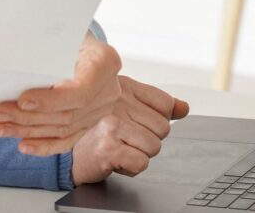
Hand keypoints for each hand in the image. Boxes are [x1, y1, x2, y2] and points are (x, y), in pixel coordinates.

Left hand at [0, 35, 121, 155]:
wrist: (79, 42)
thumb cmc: (66, 35)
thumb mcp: (59, 35)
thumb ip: (46, 50)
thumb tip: (14, 63)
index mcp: (105, 62)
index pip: (80, 90)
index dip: (51, 100)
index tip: (22, 100)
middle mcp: (108, 89)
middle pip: (68, 113)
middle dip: (30, 117)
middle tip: (0, 113)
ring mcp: (101, 109)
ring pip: (64, 128)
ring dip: (30, 131)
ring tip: (2, 127)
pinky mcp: (89, 122)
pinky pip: (67, 139)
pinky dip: (44, 144)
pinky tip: (24, 144)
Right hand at [71, 75, 189, 182]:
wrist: (70, 153)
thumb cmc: (98, 129)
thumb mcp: (127, 107)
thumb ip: (156, 106)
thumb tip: (184, 108)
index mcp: (123, 87)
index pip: (165, 103)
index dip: (158, 118)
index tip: (140, 122)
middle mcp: (116, 102)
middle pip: (163, 128)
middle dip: (148, 139)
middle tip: (126, 138)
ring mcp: (112, 124)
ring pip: (154, 146)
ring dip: (139, 154)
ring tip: (121, 147)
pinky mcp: (109, 147)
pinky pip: (141, 162)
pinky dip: (131, 167)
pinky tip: (117, 159)